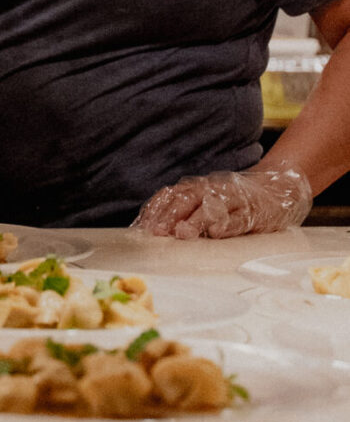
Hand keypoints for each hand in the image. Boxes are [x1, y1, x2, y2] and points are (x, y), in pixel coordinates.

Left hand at [131, 166, 312, 238]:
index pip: (171, 195)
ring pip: (212, 206)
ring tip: (183, 233)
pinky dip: (227, 223)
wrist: (277, 189)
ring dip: (196, 220)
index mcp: (197, 188)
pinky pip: (239, 216)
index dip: (157, 209)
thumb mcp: (207, 202)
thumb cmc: (234, 201)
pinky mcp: (253, 210)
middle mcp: (212, 189)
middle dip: (171, 215)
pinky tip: (218, 232)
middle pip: (187, 199)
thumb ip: (185, 212)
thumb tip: (154, 230)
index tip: (144, 226)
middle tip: (159, 232)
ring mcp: (232, 199)